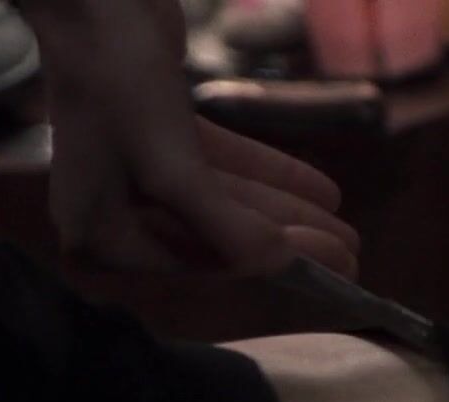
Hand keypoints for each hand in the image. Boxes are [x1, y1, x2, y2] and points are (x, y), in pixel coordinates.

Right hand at [22, 0, 359, 277]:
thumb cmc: (118, 82)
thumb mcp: (173, 168)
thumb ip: (226, 226)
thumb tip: (279, 267)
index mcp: (99, 238)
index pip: (200, 264)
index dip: (268, 267)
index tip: (330, 272)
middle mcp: (112, 214)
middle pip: (216, 237)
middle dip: (286, 241)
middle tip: (350, 255)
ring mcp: (134, 174)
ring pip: (224, 200)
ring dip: (284, 210)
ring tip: (344, 225)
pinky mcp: (158, 135)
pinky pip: (219, 166)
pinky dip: (265, 172)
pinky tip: (320, 188)